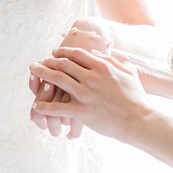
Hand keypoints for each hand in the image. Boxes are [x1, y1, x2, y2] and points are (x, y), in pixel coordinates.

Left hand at [32, 46, 149, 141]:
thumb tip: (95, 53)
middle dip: (48, 61)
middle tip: (39, 62)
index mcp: (102, 67)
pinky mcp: (82, 111)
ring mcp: (85, 94)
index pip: (77, 54)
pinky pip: (58, 108)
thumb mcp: (128, 73)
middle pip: (63, 64)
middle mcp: (91, 78)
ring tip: (33, 73)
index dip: (62, 52)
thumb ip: (112, 61)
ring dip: (42, 74)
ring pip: (57, 80)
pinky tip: (37, 105)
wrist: (139, 120)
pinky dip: (45, 106)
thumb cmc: (136, 98)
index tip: (54, 52)